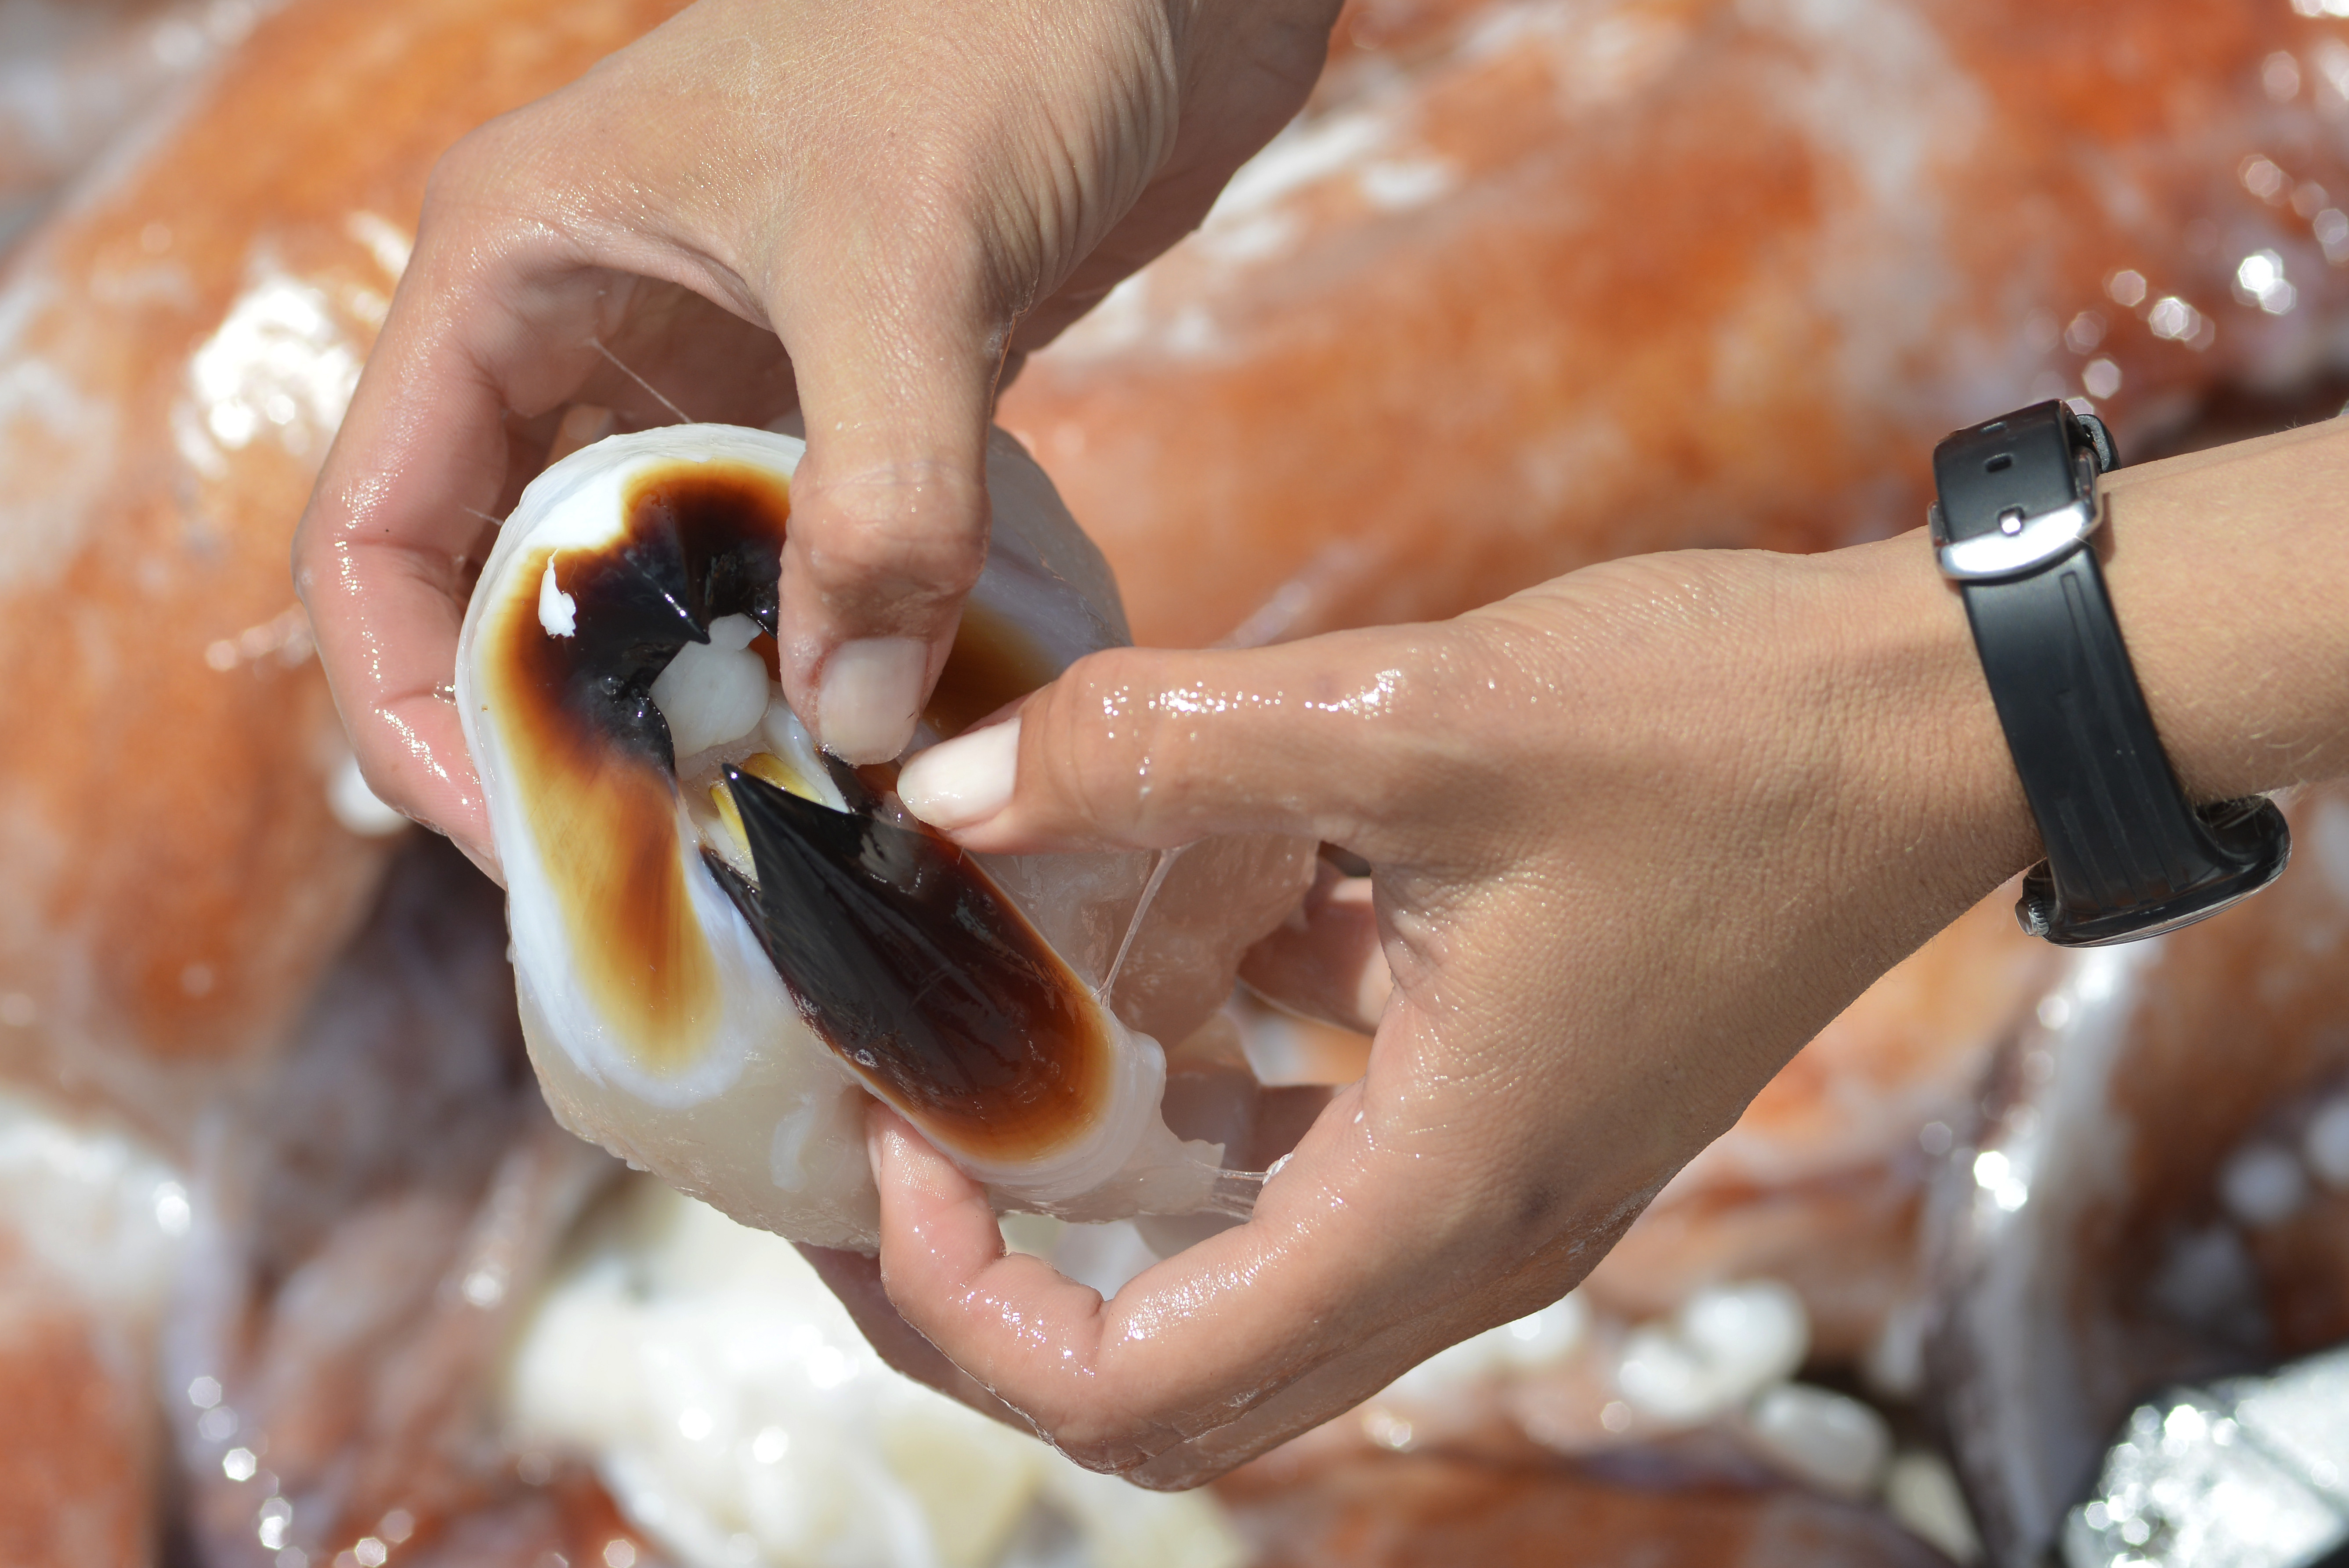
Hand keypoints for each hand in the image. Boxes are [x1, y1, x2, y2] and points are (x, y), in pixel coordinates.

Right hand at [292, 0, 1339, 868]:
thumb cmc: (995, 31)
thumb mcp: (911, 261)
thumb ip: (881, 495)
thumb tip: (858, 721)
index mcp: (511, 271)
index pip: (375, 534)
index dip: (411, 706)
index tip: (510, 836)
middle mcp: (583, 328)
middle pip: (501, 582)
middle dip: (559, 730)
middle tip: (657, 869)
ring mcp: (709, 367)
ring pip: (646, 584)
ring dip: (694, 706)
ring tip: (769, 831)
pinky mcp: (831, 396)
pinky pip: (777, 558)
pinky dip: (805, 651)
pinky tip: (869, 736)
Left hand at [832, 416, 2348, 1483]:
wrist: (1929, 719)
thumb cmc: (1717, 728)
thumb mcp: (1417, 717)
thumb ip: (1162, 750)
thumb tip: (943, 796)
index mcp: (1442, 1202)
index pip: (1138, 1389)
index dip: (967, 1304)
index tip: (893, 1146)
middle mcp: (1467, 1239)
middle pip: (1168, 1374)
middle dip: (997, 1277)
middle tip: (891, 1133)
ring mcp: (1497, 1186)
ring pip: (1235, 1258)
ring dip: (1112, 1154)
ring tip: (1027, 1007)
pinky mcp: (1511, 1108)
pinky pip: (1317, 1146)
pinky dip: (1226, 1068)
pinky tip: (1204, 925)